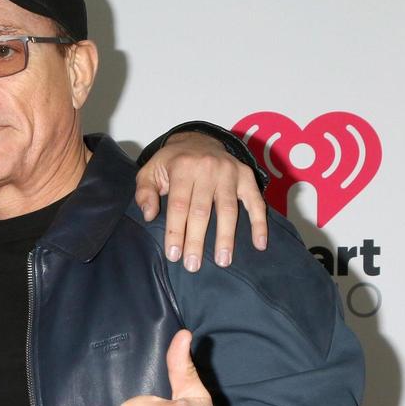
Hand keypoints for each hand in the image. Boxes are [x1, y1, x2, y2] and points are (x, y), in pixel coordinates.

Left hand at [135, 132, 268, 271]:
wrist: (199, 139)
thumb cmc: (172, 162)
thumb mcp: (150, 171)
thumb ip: (145, 192)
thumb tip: (150, 215)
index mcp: (183, 167)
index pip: (179, 205)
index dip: (176, 231)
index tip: (173, 255)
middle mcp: (208, 168)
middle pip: (202, 210)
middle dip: (197, 240)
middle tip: (193, 265)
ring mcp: (230, 172)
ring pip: (228, 209)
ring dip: (226, 237)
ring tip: (222, 261)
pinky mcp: (246, 176)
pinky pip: (256, 202)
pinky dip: (259, 223)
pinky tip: (259, 244)